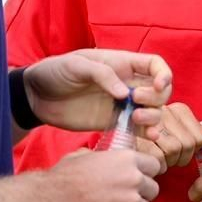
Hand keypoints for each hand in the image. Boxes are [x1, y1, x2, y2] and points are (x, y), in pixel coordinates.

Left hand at [23, 49, 172, 132]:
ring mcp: (122, 105)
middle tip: (136, 101)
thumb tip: (126, 94)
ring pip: (153, 112)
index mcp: (122, 64)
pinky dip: (146, 134)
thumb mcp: (77, 65)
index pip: (155, 65)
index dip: (163, 74)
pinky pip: (137, 129)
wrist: (37, 96)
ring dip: (154, 117)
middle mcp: (127, 84)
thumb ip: (103, 75)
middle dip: (156, 98)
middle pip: (159, 91)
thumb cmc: (56, 71)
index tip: (158, 85)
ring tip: (136, 119)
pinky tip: (148, 138)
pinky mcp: (113, 123)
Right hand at [50, 147, 161, 201]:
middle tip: (125, 200)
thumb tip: (100, 159)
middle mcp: (135, 179)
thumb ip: (101, 157)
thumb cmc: (65, 176)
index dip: (146, 174)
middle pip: (153, 190)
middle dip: (141, 195)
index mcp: (127, 159)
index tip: (140, 180)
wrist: (54, 199)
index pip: (154, 166)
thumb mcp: (85, 155)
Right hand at [136, 102, 201, 174]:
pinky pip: (159, 158)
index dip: (194, 149)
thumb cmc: (157, 141)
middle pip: (188, 144)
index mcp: (179, 109)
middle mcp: (165, 111)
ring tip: (161, 156)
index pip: (200, 136)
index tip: (183, 149)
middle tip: (171, 156)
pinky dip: (158, 165)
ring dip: (169, 161)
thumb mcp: (182, 134)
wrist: (128, 149)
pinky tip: (152, 159)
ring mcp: (150, 122)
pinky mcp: (138, 137)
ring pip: (174, 150)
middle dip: (182, 157)